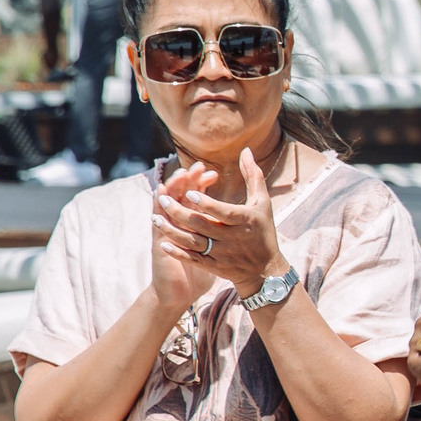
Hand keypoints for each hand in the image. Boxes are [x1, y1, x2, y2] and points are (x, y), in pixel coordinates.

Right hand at [146, 163, 214, 314]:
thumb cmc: (201, 269)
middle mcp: (178, 225)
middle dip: (187, 182)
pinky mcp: (160, 243)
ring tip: (176, 177)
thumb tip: (237, 216)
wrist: (181, 292)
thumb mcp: (214, 247)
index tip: (211, 173)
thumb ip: (222, 230)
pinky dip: (157, 212)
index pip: (195, 197)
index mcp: (192, 223)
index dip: (201, 185)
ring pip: (166, 206)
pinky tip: (158, 201)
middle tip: (195, 167)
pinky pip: (158, 226)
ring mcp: (167, 233)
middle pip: (180, 196)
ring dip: (170, 191)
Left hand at [153, 149, 288, 300]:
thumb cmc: (263, 230)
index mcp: (245, 220)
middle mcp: (233, 238)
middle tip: (163, 200)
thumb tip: (245, 150)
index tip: (189, 192)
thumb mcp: (262, 203)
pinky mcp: (215, 267)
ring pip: (193, 242)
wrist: (265, 270)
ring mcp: (222, 254)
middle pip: (202, 225)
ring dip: (172, 231)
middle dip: (179, 212)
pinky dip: (177, 253)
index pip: (222, 212)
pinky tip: (163, 243)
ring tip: (155, 218)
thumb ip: (253, 175)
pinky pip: (193, 259)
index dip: (206, 203)